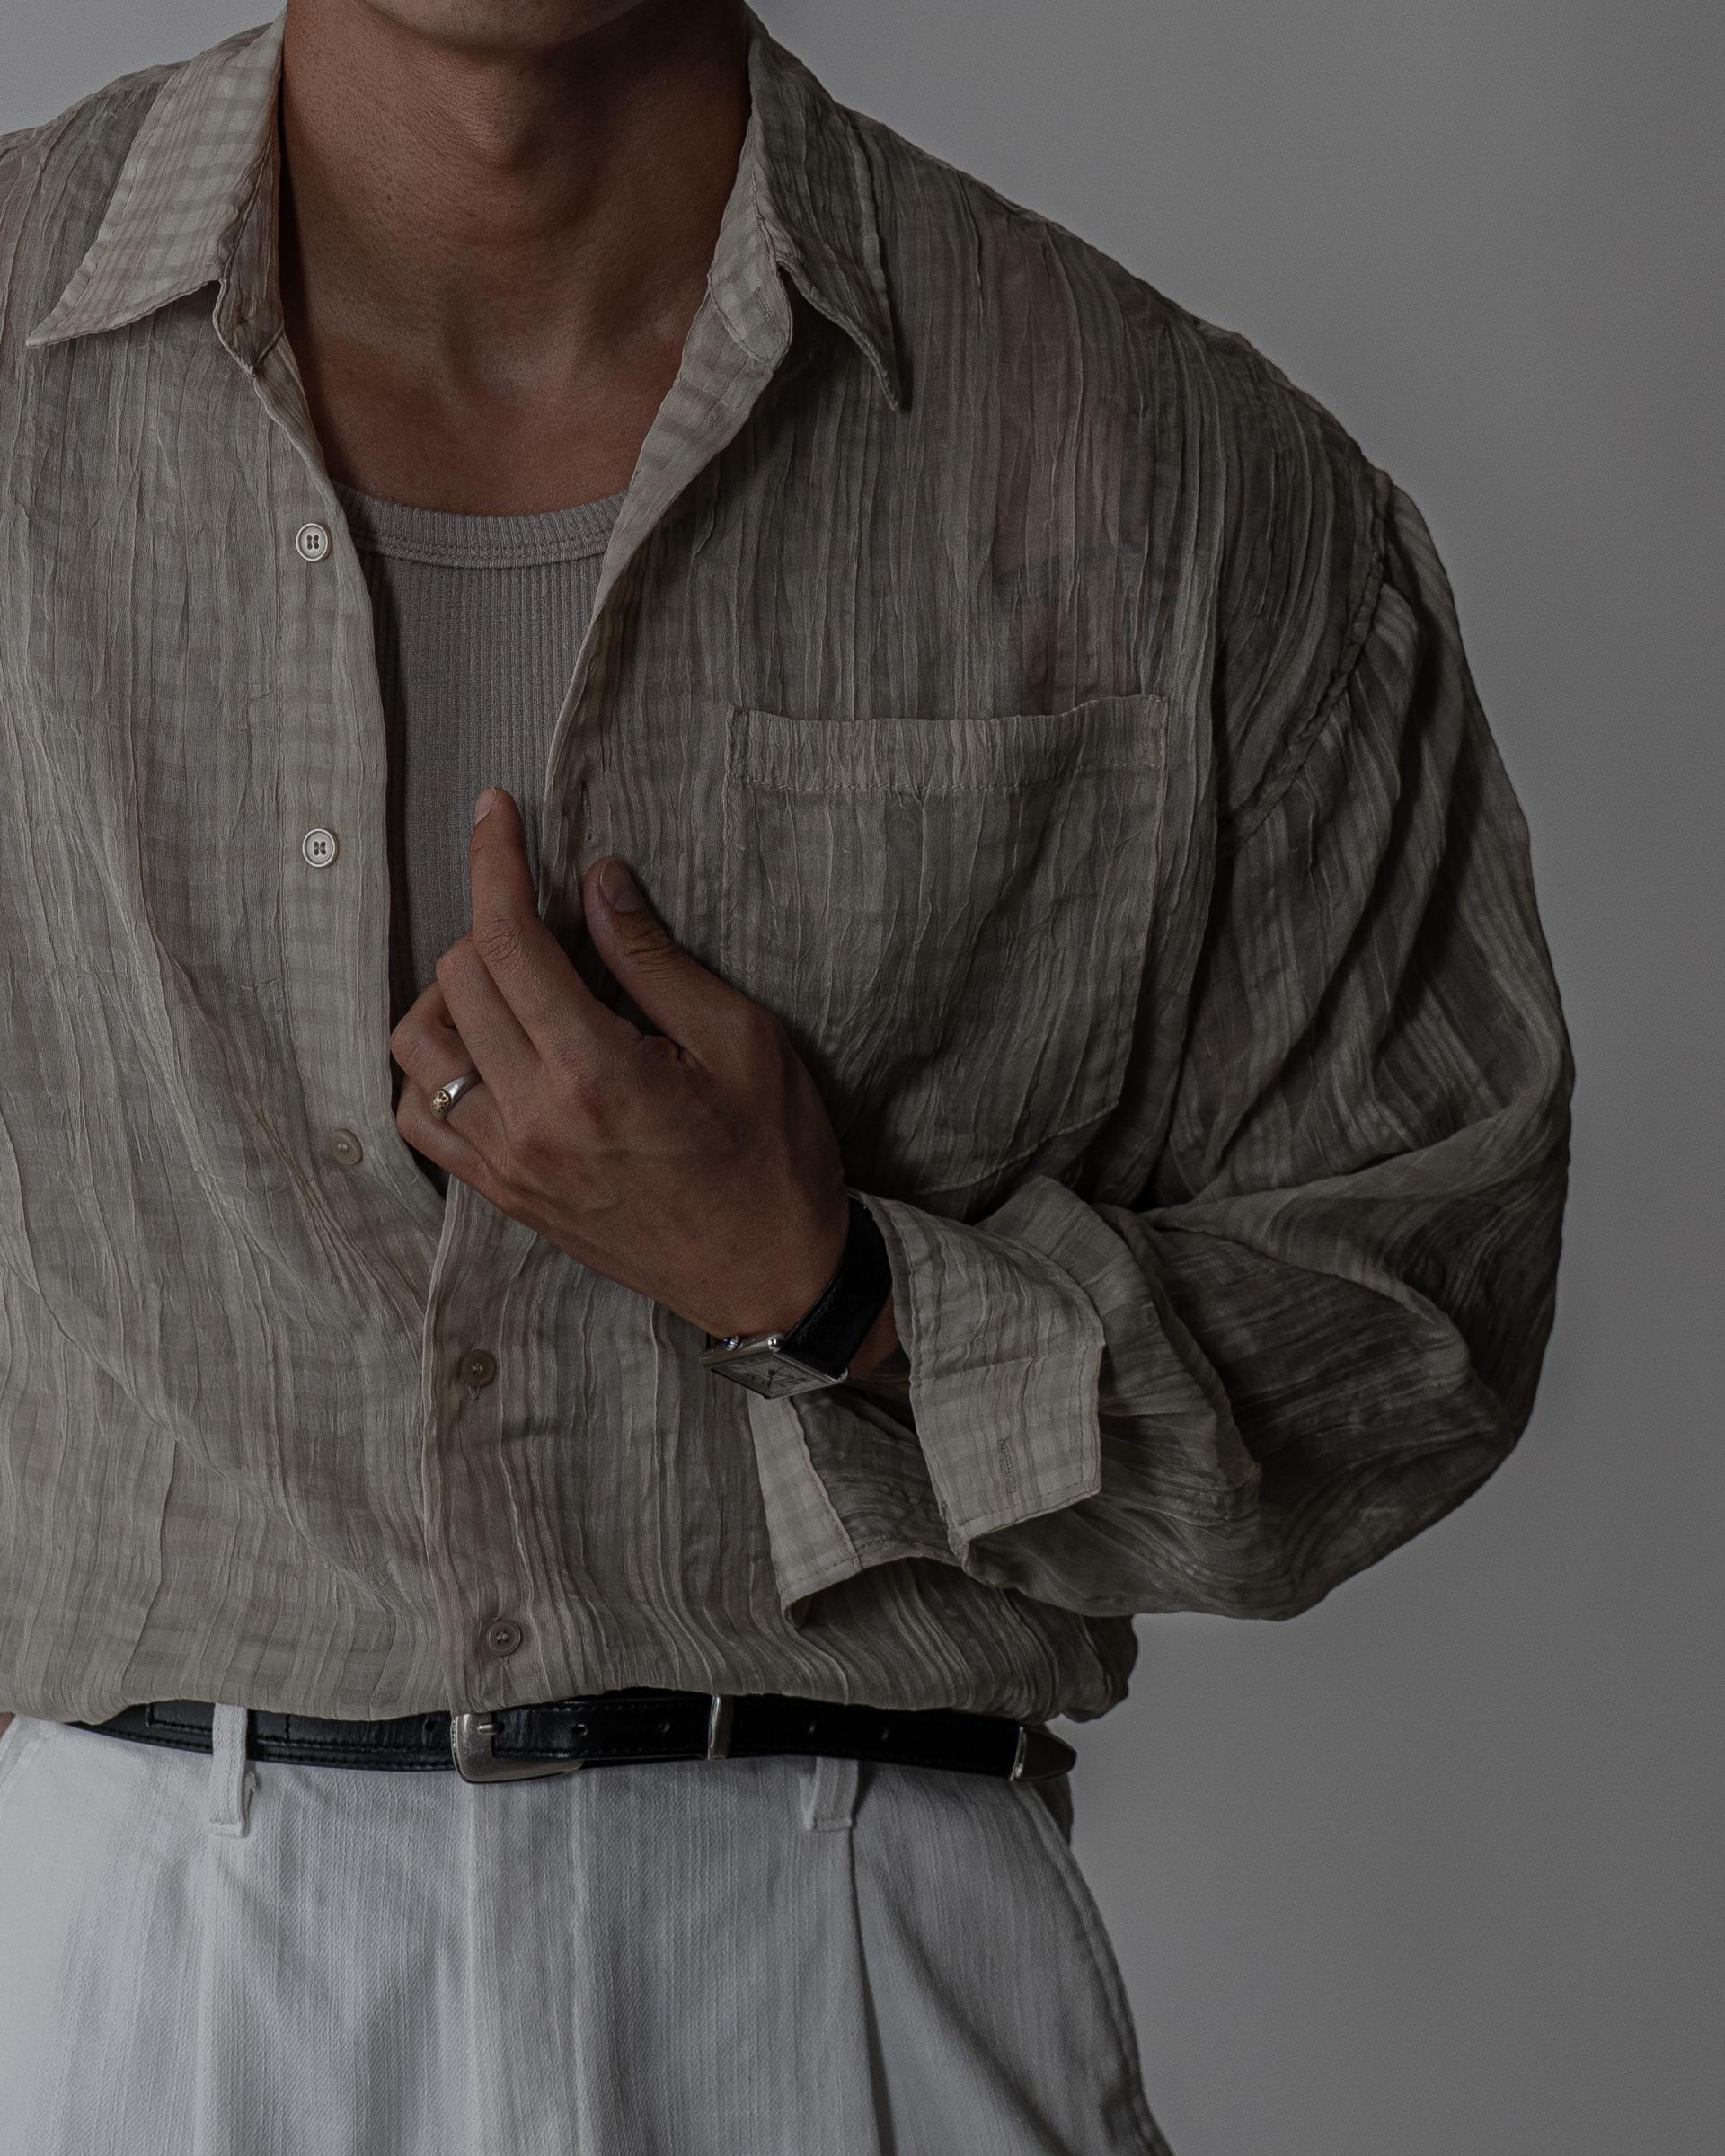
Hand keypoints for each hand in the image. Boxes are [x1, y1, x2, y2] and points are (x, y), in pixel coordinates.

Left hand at [389, 787, 899, 1368]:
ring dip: (455, 995)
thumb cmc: (772, 1160)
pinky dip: (436, 1069)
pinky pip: (422, 1118)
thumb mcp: (740, 1042)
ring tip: (521, 987)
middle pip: (457, 978)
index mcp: (594, 1075)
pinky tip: (491, 1051)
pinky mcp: (504, 1196)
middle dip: (496, 925)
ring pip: (419, 1046)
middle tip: (557, 922)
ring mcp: (508, 1165)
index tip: (497, 813)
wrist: (770, 1277)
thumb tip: (596, 882)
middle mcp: (532, 1122)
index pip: (507, 941)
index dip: (497, 861)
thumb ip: (653, 960)